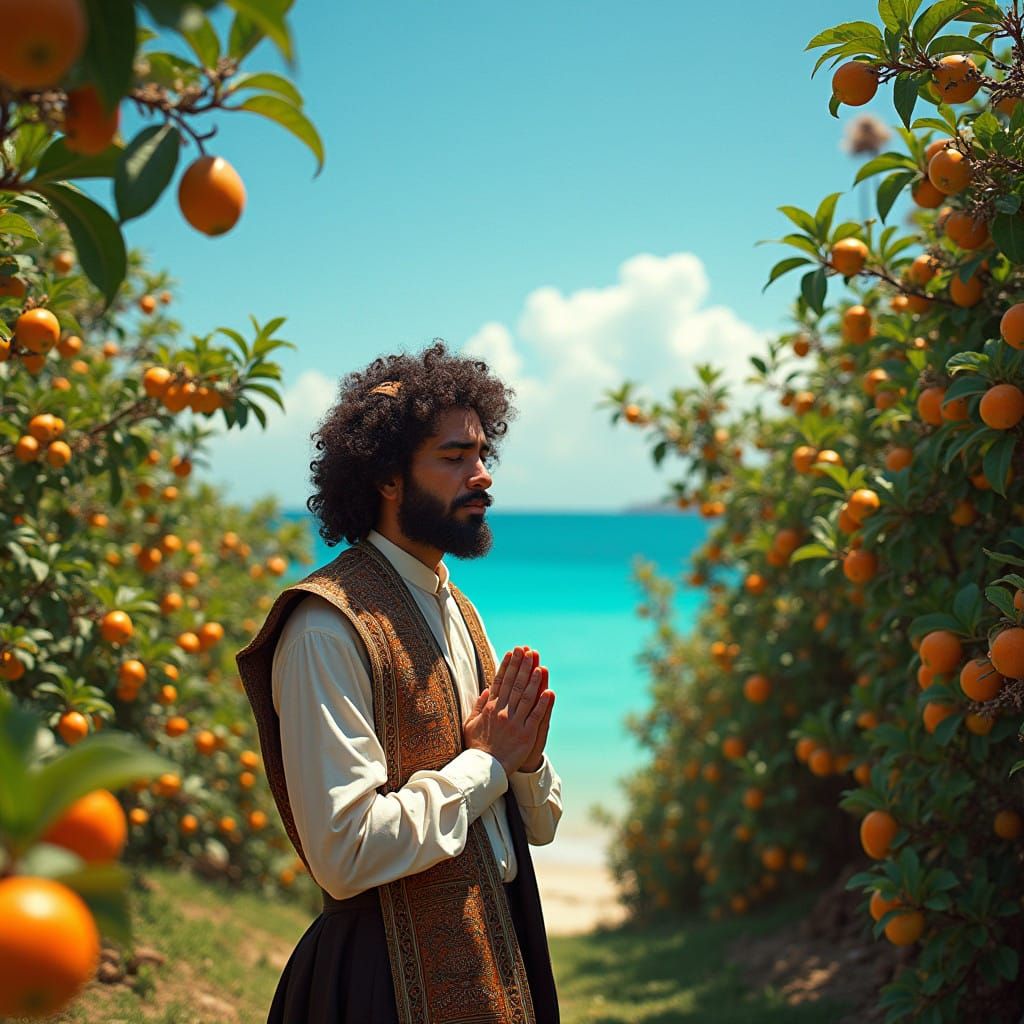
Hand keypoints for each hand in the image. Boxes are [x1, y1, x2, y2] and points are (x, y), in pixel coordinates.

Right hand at [463, 646, 551, 776]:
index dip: (507, 666)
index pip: (500, 681)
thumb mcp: (470, 724)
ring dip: (533, 680)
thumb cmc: (476, 747)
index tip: (512, 652)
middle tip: (527, 650)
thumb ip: (478, 706)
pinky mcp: (526, 734)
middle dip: (521, 666)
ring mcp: (515, 722)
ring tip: (539, 665)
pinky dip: (542, 703)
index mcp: (490, 708)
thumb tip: (486, 690)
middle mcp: (502, 712)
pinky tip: (549, 691)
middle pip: (514, 684)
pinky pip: (536, 716)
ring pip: (526, 697)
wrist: (484, 769)